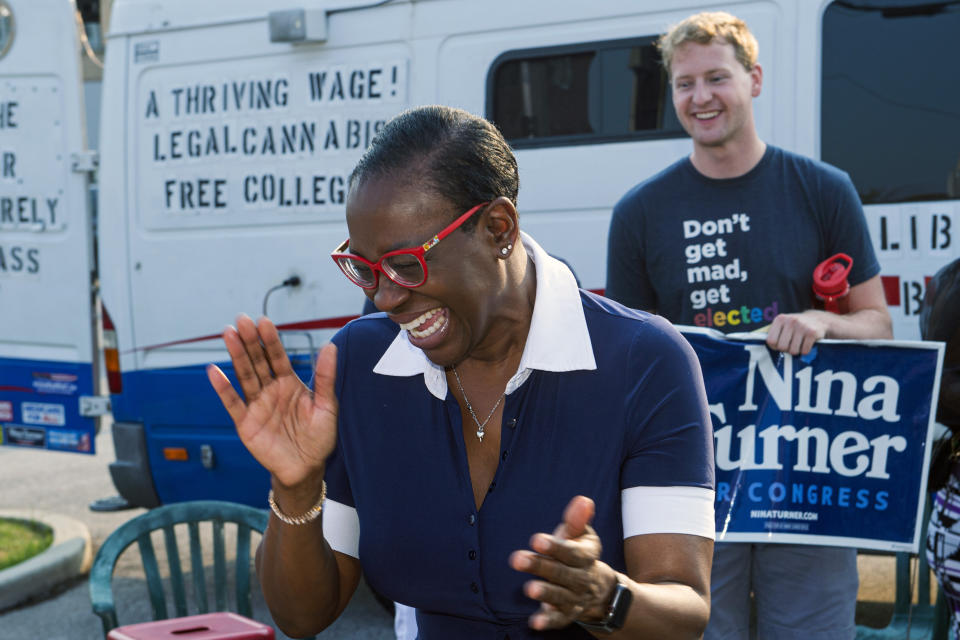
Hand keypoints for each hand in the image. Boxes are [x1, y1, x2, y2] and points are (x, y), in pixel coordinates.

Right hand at [206, 314, 337, 490]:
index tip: (264, 321)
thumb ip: (326, 376)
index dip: (271, 340)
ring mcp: (257, 405)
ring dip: (236, 355)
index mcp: (290, 384)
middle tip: (242, 320)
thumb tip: (330, 346)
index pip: (278, 357)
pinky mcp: (246, 423)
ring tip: (229, 334)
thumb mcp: (327, 405)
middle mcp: (271, 390)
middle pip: (258, 361)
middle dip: (251, 341)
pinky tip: (214, 371)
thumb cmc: (319, 437)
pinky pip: (233, 403)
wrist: (306, 468)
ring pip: (245, 376)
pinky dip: (223, 388)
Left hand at [509, 496, 618, 630]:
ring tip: (529, 589)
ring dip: (546, 593)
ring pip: (562, 596)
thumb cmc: (578, 553)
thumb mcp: (580, 536)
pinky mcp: (567, 614)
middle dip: (541, 566)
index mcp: (587, 556)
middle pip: (564, 573)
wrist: (598, 588)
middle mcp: (583, 578)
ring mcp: (576, 598)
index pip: (573, 552)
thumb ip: (577, 520)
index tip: (535, 540)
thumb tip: (583, 500)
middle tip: (517, 559)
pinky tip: (534, 622)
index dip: (556, 547)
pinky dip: (548, 622)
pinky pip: (559, 620)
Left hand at [765, 310, 827, 355]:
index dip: (774, 346)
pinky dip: (805, 351)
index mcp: (780, 319)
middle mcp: (790, 321)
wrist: (818, 320)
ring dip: (796, 351)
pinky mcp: (812, 332)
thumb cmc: (795, 326)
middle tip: (791, 344)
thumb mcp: (783, 325)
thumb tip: (761, 346)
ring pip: (793, 351)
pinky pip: (804, 351)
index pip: (770, 341)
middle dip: (786, 349)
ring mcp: (802, 326)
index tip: (779, 345)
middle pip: (782, 347)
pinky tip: (806, 344)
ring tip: (799, 344)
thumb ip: (773, 333)